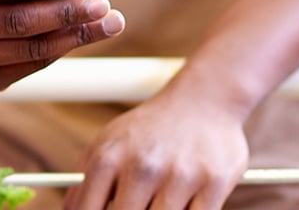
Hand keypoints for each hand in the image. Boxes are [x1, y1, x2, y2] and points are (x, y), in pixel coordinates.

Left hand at [66, 92, 248, 209]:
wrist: (205, 99)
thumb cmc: (151, 129)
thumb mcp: (109, 142)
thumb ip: (84, 180)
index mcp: (109, 159)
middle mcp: (142, 167)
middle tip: (137, 205)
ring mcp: (180, 176)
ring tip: (160, 199)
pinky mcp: (214, 184)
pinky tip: (184, 202)